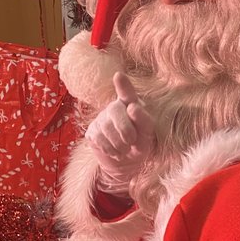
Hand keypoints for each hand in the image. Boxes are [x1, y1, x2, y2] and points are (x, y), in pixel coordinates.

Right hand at [85, 72, 155, 193]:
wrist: (125, 165)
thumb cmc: (140, 146)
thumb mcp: (147, 136)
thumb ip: (144, 122)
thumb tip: (132, 107)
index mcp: (132, 104)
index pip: (127, 93)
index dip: (123, 85)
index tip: (119, 76)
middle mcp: (115, 108)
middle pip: (115, 110)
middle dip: (124, 128)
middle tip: (131, 141)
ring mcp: (101, 119)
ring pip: (106, 128)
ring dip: (119, 144)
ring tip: (125, 150)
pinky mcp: (91, 132)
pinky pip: (99, 139)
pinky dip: (110, 150)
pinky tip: (115, 152)